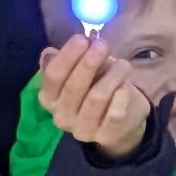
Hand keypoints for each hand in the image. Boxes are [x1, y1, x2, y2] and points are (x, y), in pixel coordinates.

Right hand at [33, 27, 154, 161]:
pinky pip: (115, 113)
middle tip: (103, 45)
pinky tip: (126, 83)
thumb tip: (49, 53)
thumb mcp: (81, 71)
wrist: (122, 120)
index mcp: (49, 98)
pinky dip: (122, 95)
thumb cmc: (96, 88)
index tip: (82, 38)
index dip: (67, 57)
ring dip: (111, 75)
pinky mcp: (106, 137)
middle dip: (89, 63)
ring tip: (123, 63)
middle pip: (73, 87)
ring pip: (96, 98)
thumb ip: (67, 61)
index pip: (53, 77)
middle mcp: (61, 116)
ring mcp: (83, 130)